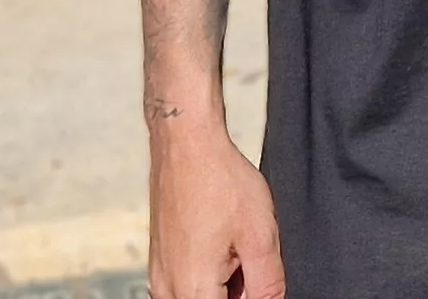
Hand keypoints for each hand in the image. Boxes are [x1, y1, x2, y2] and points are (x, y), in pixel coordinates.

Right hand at [148, 123, 283, 298]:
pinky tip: (225, 248)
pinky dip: (210, 277)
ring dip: (225, 287)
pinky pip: (187, 285)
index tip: (258, 279)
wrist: (186, 144)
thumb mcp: (260, 236)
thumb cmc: (218, 179)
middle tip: (250, 264)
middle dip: (238, 294)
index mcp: (193, 289)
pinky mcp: (160, 262)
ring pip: (200, 297)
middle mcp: (167, 288)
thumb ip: (268, 285)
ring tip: (237, 252)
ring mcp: (159, 275)